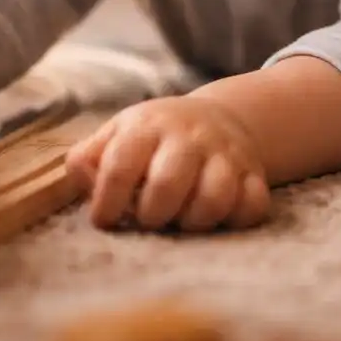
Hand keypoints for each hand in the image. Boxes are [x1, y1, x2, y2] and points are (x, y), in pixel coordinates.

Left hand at [65, 96, 270, 232]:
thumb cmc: (153, 138)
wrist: (214, 118)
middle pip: (167, 184)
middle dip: (151, 215)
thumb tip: (86, 186)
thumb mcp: (115, 135)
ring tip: (181, 220)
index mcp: (146, 126)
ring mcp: (225, 153)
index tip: (103, 220)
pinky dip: (235, 220)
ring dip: (193, 222)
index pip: (119, 166)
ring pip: (214, 199)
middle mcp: (188, 136)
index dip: (107, 201)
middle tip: (147, 220)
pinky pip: (252, 206)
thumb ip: (88, 160)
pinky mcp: (254, 172)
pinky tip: (217, 217)